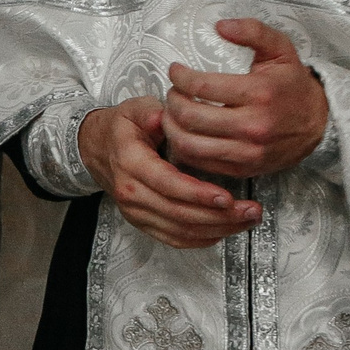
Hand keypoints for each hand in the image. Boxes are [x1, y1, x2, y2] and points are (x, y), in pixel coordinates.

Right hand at [78, 98, 258, 249]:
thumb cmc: (122, 130)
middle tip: (250, 210)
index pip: (168, 184)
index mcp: (131, 163)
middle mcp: (131, 193)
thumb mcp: (134, 110)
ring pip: (181, 230)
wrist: (98, 149)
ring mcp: (136, 212)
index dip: (198, 194)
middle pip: (179, 213)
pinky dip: (202, 239)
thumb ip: (150, 111)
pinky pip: (175, 239)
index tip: (226, 197)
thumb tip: (163, 116)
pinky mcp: (143, 223)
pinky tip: (224, 231)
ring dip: (217, 229)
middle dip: (219, 216)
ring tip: (246, 220)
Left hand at [160, 19, 328, 178]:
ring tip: (172, 112)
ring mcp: (248, 152)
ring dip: (172, 126)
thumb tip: (220, 25)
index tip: (175, 71)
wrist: (318, 122)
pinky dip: (184, 148)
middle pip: (191, 117)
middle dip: (172, 101)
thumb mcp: (279, 49)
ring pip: (190, 144)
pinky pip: (201, 163)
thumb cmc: (292, 83)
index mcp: (259, 93)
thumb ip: (252, 31)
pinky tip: (184, 132)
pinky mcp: (243, 169)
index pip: (202, 87)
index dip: (179, 77)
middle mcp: (253, 126)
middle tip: (172, 91)